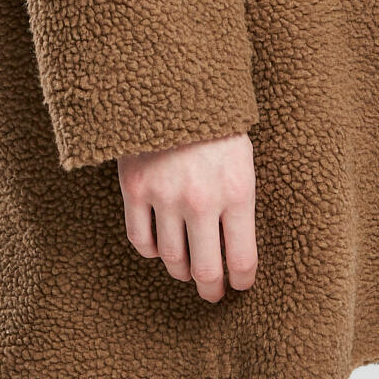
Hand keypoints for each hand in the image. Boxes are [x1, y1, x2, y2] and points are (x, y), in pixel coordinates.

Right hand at [116, 132, 257, 302]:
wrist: (174, 83)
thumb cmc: (216, 123)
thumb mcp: (243, 158)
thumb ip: (240, 200)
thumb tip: (237, 247)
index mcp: (237, 190)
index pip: (242, 258)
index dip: (241, 280)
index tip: (240, 286)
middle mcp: (201, 199)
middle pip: (205, 269)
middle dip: (211, 289)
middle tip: (212, 295)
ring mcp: (164, 195)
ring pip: (171, 258)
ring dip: (181, 272)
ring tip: (186, 271)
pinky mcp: (135, 188)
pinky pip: (140, 240)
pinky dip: (151, 251)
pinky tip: (160, 246)